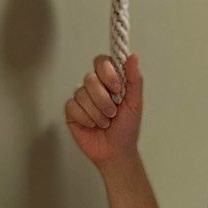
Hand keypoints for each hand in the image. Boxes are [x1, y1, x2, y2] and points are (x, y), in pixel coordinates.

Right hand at [64, 53, 143, 171]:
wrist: (116, 151)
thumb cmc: (127, 127)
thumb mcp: (135, 103)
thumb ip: (134, 79)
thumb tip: (133, 56)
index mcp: (110, 81)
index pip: (102, 62)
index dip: (107, 73)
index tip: (117, 89)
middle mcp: (94, 87)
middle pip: (90, 78)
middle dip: (103, 99)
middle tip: (113, 112)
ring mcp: (82, 98)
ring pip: (81, 93)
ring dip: (97, 112)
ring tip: (105, 122)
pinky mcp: (71, 111)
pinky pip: (72, 106)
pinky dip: (85, 118)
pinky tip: (92, 125)